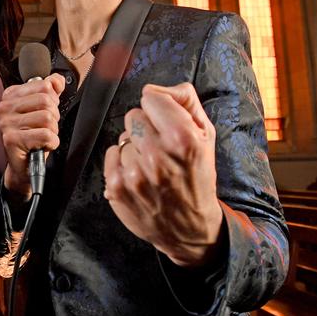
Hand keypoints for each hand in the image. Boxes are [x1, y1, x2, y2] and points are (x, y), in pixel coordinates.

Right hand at [0, 74, 64, 199]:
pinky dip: (51, 142)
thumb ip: (51, 90)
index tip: (45, 112)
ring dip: (52, 130)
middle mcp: (4, 107)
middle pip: (46, 101)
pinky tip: (42, 145)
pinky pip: (46, 135)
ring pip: (47, 118)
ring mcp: (6, 123)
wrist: (24, 165)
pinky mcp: (11, 139)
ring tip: (42, 137)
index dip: (53, 100)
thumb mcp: (44, 109)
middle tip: (45, 127)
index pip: (44, 85)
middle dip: (53, 116)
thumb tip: (57, 80)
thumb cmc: (33, 135)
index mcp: (11, 95)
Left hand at [104, 83, 223, 267]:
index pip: (151, 96)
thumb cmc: (198, 177)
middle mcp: (157, 155)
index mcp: (182, 138)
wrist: (190, 228)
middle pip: (133, 115)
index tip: (166, 122)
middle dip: (146, 127)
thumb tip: (158, 87)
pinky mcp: (117, 187)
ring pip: (122, 137)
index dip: (159, 107)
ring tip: (151, 166)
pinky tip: (138, 175)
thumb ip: (186, 101)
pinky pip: (110, 154)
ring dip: (134, 148)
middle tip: (161, 148)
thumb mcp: (206, 136)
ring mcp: (134, 173)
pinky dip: (122, 163)